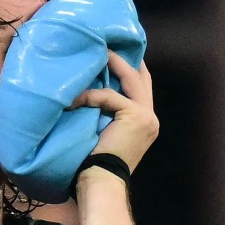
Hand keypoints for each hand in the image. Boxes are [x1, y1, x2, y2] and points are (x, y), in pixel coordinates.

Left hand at [71, 51, 157, 171]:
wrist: (101, 181)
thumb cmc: (93, 164)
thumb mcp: (103, 133)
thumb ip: (105, 115)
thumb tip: (87, 94)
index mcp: (144, 123)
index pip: (140, 89)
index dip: (130, 71)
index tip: (113, 55)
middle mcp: (150, 118)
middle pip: (141, 79)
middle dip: (126, 59)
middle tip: (108, 44)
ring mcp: (147, 117)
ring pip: (130, 80)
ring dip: (111, 65)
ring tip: (95, 53)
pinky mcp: (136, 116)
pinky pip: (110, 97)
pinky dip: (91, 96)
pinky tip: (74, 100)